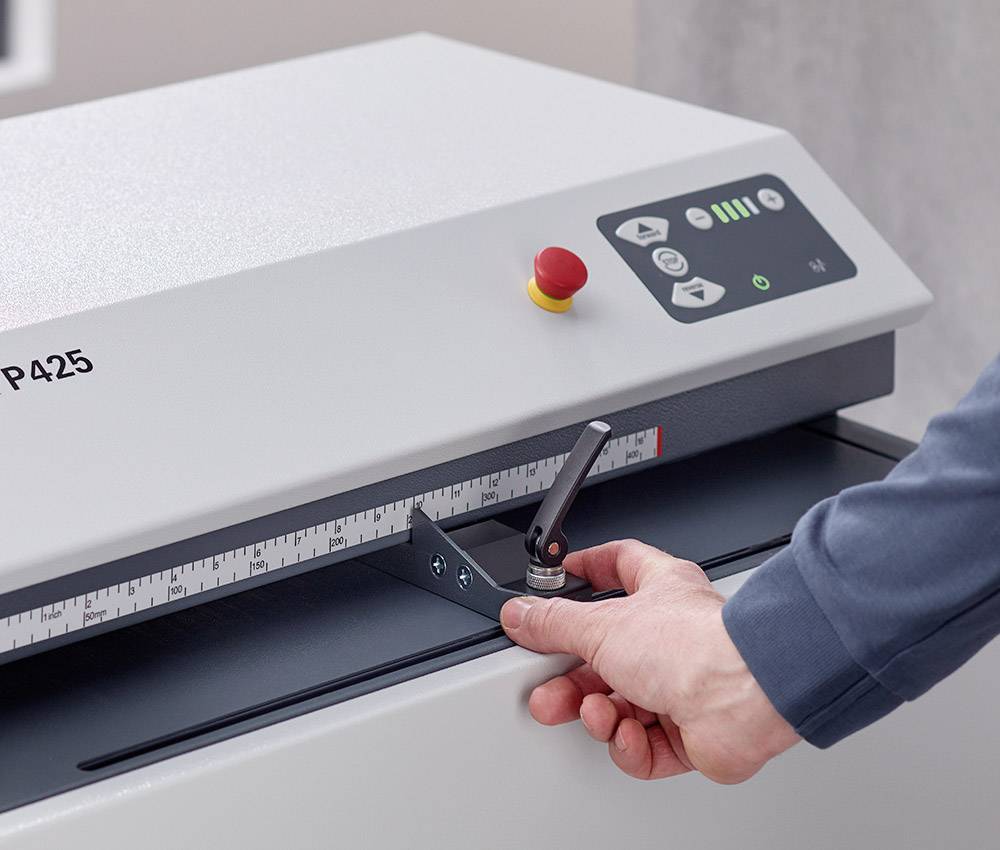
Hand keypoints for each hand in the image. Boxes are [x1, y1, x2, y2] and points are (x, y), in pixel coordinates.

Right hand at [500, 539, 798, 782]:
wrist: (746, 697)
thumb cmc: (697, 645)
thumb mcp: (602, 626)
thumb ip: (554, 622)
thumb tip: (521, 614)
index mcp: (660, 592)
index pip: (620, 567)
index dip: (588, 570)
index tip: (559, 580)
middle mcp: (672, 637)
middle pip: (606, 654)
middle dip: (572, 678)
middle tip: (547, 691)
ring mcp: (683, 686)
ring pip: (622, 704)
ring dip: (599, 715)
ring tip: (594, 714)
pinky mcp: (692, 733)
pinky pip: (646, 745)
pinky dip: (630, 746)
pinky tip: (629, 735)